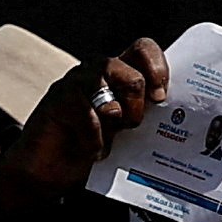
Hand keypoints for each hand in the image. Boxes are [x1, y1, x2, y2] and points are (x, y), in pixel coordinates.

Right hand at [7, 37, 167, 194]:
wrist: (48, 171)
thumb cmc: (90, 149)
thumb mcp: (123, 131)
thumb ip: (141, 116)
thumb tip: (172, 118)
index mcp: (119, 74)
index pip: (143, 50)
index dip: (157, 67)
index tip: (161, 97)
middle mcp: (97, 71)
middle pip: (130, 70)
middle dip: (137, 102)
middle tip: (130, 126)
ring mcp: (76, 82)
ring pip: (106, 83)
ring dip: (115, 116)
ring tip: (111, 140)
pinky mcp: (58, 98)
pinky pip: (86, 112)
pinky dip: (94, 138)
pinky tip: (94, 152)